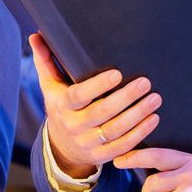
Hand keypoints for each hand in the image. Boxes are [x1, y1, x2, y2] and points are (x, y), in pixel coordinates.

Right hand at [29, 33, 160, 177]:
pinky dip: (140, 133)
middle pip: (102, 113)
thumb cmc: (61, 107)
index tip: (118, 73)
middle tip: (145, 82)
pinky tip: (154, 118)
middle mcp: (74, 126)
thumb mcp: (51, 86)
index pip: (79, 95)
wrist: (62, 146)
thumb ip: (45, 61)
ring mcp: (88, 143)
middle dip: (126, 98)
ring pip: (116, 130)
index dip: (98, 86)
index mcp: (62, 106)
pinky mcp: (102, 156)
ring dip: (138, 115)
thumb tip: (36, 35)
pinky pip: (123, 146)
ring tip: (155, 99)